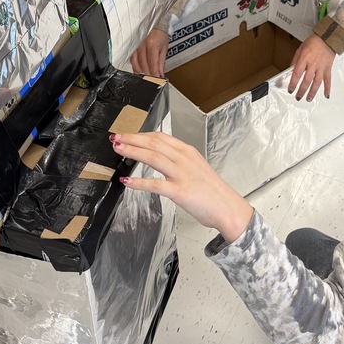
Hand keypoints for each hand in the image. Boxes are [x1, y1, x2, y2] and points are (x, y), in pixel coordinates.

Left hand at [111, 131, 253, 242]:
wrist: (228, 208)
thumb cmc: (213, 192)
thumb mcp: (196, 168)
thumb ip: (180, 162)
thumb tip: (161, 159)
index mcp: (188, 152)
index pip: (160, 137)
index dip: (140, 134)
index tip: (127, 135)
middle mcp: (184, 159)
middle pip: (154, 143)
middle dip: (132, 139)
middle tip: (116, 137)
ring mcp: (182, 174)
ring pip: (153, 157)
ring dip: (132, 151)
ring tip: (118, 149)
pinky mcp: (180, 191)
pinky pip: (155, 184)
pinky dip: (139, 182)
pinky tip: (127, 180)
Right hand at [130, 29, 169, 76]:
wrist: (155, 25)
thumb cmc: (160, 35)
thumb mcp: (164, 49)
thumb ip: (161, 63)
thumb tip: (160, 74)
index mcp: (152, 44)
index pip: (152, 63)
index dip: (155, 73)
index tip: (158, 79)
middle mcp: (142, 45)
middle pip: (143, 64)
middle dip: (149, 74)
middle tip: (153, 80)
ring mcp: (136, 46)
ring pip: (136, 63)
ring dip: (141, 72)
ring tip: (147, 76)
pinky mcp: (133, 47)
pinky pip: (132, 59)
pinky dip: (135, 67)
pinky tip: (139, 71)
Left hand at [288, 34, 335, 100]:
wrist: (327, 37)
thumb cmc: (314, 42)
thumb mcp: (300, 48)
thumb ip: (295, 60)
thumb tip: (291, 69)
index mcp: (304, 59)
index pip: (297, 74)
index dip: (293, 83)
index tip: (290, 90)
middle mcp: (313, 64)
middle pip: (307, 81)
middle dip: (301, 91)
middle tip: (298, 97)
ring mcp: (321, 67)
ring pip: (317, 83)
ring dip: (312, 92)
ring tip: (308, 99)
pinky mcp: (328, 68)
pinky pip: (328, 80)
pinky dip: (327, 88)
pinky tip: (326, 95)